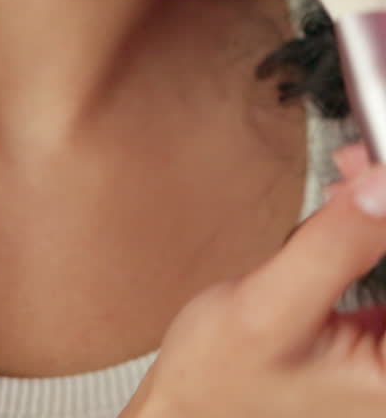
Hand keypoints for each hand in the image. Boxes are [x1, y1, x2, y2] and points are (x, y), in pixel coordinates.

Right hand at [121, 148, 385, 416]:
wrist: (187, 404)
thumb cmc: (219, 378)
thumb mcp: (271, 306)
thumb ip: (336, 244)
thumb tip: (383, 181)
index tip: (375, 160)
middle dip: (384, 198)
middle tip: (357, 159)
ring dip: (379, 207)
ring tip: (350, 170)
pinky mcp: (380, 337)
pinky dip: (375, 227)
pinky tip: (350, 205)